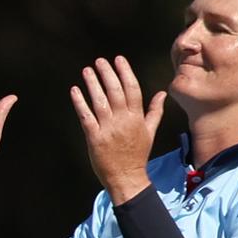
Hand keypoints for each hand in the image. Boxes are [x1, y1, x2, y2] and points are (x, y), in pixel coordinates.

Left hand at [70, 56, 165, 204]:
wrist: (127, 178)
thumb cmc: (138, 155)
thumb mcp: (150, 132)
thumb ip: (155, 111)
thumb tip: (162, 94)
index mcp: (137, 118)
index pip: (132, 89)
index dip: (125, 72)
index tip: (118, 59)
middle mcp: (123, 121)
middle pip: (115, 91)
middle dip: (107, 73)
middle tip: (100, 61)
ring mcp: (108, 129)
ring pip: (100, 101)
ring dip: (93, 84)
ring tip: (87, 70)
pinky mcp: (95, 138)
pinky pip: (86, 116)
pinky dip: (80, 102)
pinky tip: (75, 90)